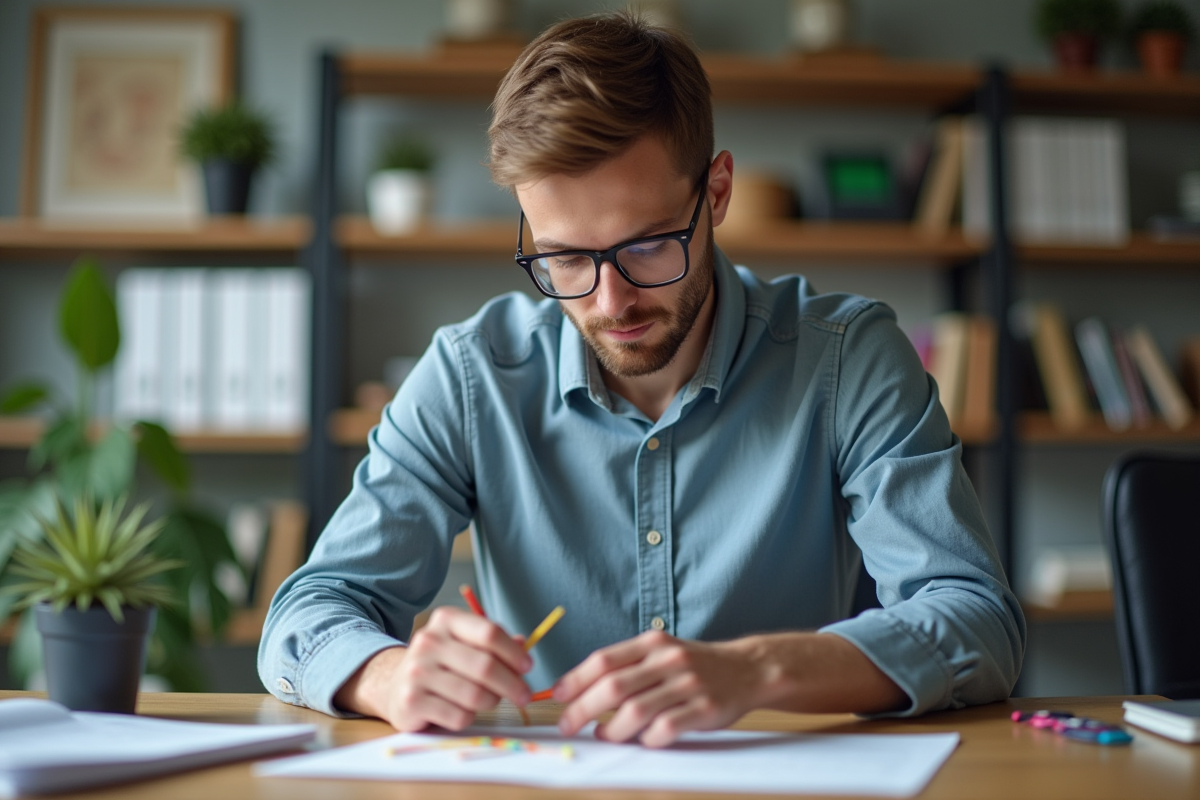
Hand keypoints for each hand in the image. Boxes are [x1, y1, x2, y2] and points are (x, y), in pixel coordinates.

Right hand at [334, 606, 531, 731]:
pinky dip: (469, 717)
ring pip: (474, 695)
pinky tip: (463, 711)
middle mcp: (428, 642)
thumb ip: (493, 642)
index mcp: (446, 620)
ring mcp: (417, 672)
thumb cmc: (440, 663)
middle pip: (485, 666)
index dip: (514, 653)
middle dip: (512, 684)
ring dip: (491, 702)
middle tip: (524, 695)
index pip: (489, 632)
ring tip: (490, 701)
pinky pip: (458, 715)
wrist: (393, 684)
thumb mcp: (464, 643)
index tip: (527, 667)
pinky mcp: (411, 701)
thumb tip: (523, 645)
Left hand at [553, 631, 765, 747]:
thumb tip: (579, 689)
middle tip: (568, 725)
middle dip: (582, 709)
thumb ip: (628, 666)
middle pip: (613, 687)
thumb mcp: (662, 652)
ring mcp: (688, 684)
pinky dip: (647, 739)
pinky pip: (665, 729)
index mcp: (653, 643)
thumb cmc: (694, 665)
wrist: (747, 669)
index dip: (575, 679)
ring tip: (604, 736)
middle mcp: (668, 660)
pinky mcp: (705, 708)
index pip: (603, 660)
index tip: (557, 697)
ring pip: (636, 712)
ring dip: (612, 730)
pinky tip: (643, 740)